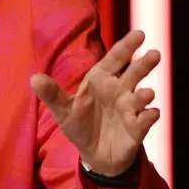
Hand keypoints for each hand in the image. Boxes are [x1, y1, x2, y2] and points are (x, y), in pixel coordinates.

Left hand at [30, 30, 161, 176]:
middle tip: (155, 54)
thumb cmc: (80, 125)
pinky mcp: (137, 128)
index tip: (140, 34)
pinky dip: (149, 117)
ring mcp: (130, 108)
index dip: (127, 46)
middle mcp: (119, 90)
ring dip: (144, 94)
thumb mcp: (63, 110)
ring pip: (141, 96)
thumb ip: (51, 94)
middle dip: (144, 64)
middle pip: (134, 73)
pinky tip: (150, 114)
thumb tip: (34, 78)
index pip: (115, 58)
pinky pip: (145, 120)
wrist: (93, 155)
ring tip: (146, 93)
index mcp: (101, 79)